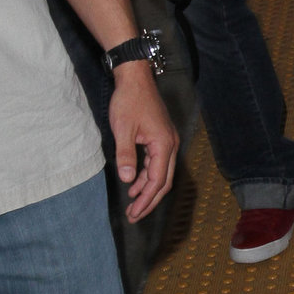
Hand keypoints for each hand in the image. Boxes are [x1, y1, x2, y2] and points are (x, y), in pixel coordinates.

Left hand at [108, 65, 178, 221]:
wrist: (135, 78)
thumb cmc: (129, 100)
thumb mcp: (123, 129)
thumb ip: (126, 155)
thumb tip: (128, 180)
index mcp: (163, 144)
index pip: (157, 180)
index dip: (146, 199)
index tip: (134, 212)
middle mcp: (170, 145)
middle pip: (164, 181)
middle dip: (150, 200)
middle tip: (134, 215)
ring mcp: (167, 141)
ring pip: (161, 173)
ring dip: (148, 189)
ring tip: (133, 203)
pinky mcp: (161, 138)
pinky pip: (157, 163)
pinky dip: (147, 176)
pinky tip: (135, 183)